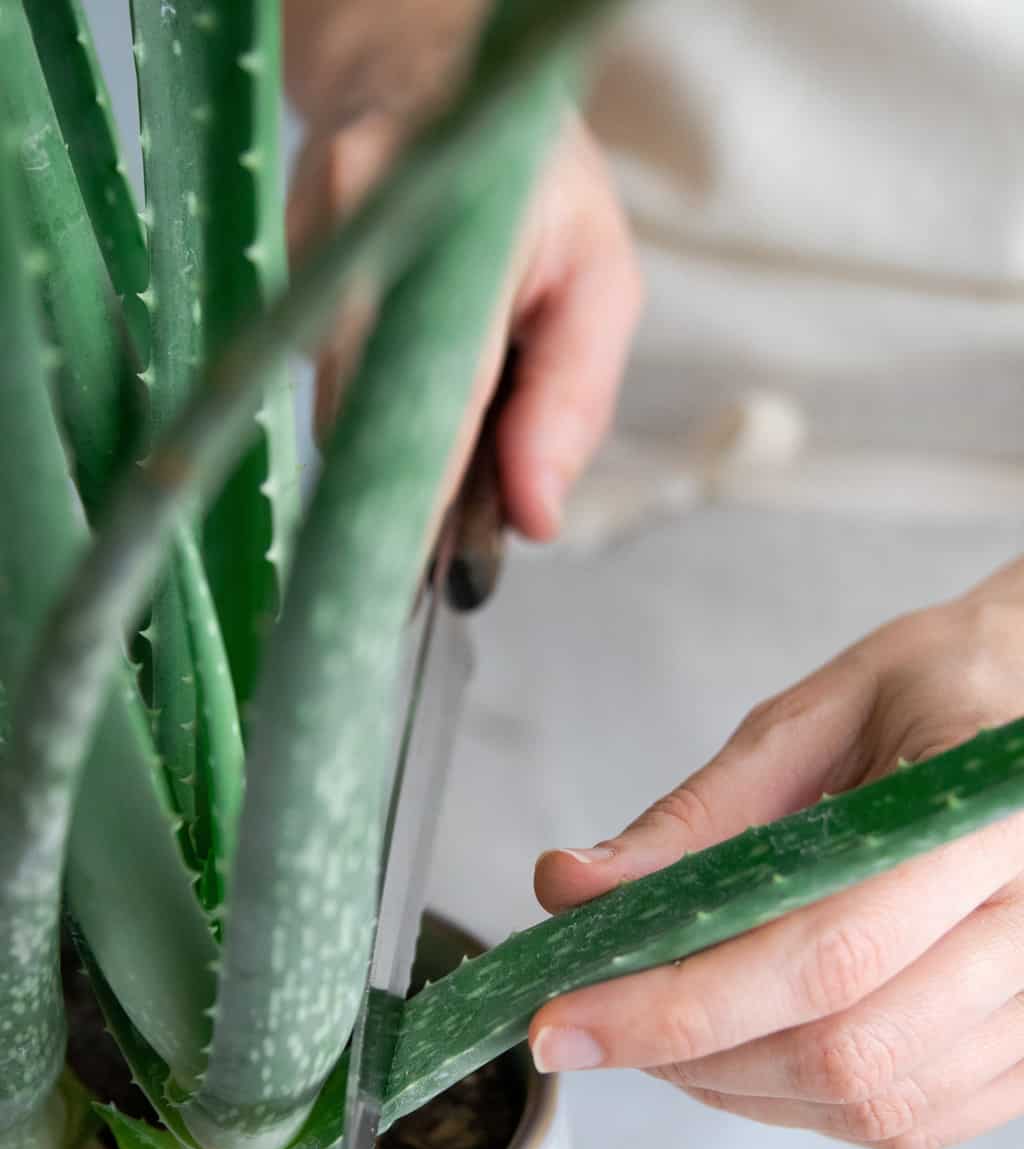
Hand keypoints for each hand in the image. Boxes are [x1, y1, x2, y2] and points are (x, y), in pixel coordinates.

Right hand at [286, 110, 642, 540]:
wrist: (423, 76)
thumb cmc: (533, 182)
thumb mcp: (599, 277)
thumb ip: (573, 399)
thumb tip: (533, 518)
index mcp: (456, 225)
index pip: (432, 396)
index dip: (425, 499)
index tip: (422, 576)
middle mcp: (357, 227)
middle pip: (363, 415)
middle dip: (408, 485)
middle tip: (444, 540)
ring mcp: (304, 245)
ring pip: (338, 407)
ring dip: (392, 444)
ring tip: (450, 425)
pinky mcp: (280, 271)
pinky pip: (322, 378)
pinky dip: (370, 406)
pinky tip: (407, 374)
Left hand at [531, 560, 1023, 1148]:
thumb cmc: (937, 695)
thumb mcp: (812, 720)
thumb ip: (698, 816)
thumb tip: (573, 889)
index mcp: (991, 817)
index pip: (825, 954)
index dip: (677, 1006)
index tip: (562, 1020)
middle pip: (845, 1051)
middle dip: (687, 1055)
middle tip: (592, 1024)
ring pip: (874, 1104)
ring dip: (737, 1085)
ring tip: (665, 1026)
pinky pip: (910, 1121)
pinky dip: (804, 1103)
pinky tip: (747, 1046)